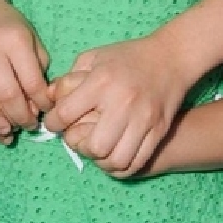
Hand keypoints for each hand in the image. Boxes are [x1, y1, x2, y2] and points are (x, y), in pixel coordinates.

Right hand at [0, 0, 51, 135]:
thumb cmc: (9, 27)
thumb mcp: (32, 38)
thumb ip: (39, 69)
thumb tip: (38, 105)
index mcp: (14, 40)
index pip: (31, 82)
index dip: (41, 104)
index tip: (44, 112)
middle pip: (5, 95)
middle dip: (20, 118)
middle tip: (26, 126)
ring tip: (3, 131)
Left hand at [44, 33, 188, 177]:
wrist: (171, 57)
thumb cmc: (128, 56)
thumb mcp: (95, 57)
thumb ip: (70, 78)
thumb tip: (50, 99)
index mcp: (102, 81)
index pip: (66, 114)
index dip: (53, 123)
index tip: (54, 123)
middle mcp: (122, 103)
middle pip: (93, 145)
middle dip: (79, 146)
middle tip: (78, 138)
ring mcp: (143, 119)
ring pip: (115, 160)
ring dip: (101, 160)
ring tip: (97, 149)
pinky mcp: (158, 131)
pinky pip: (136, 163)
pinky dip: (121, 167)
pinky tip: (114, 156)